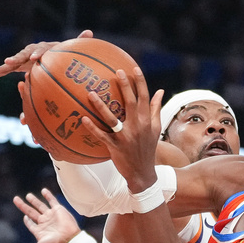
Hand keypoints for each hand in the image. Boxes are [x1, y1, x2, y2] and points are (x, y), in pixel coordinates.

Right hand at [0, 30, 93, 79]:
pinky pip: (5, 70)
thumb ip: (77, 42)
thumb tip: (90, 32)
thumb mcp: (68, 49)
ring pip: (10, 63)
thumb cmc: (59, 53)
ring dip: (1, 68)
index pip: (38, 50)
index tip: (33, 59)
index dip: (35, 54)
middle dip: (14, 59)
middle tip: (8, 63)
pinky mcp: (16, 66)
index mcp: (41, 48)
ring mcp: (21, 59)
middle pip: (20, 55)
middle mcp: (29, 52)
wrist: (47, 54)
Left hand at [14, 188, 82, 242]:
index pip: (31, 224)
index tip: (24, 217)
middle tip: (15, 199)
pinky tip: (43, 190)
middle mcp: (44, 222)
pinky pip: (52, 201)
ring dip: (33, 200)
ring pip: (40, 206)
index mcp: (40, 230)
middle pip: (31, 212)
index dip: (27, 221)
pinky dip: (48, 196)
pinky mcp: (58, 210)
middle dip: (23, 206)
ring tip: (27, 195)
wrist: (70, 240)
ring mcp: (51, 216)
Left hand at [80, 67, 163, 192]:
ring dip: (101, 106)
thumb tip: (160, 91)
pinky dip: (92, 128)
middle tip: (116, 72)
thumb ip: (156, 109)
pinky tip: (83, 118)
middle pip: (130, 103)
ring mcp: (125, 137)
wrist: (143, 173)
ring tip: (91, 93)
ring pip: (112, 118)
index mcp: (147, 121)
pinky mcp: (115, 147)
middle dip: (124, 86)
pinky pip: (102, 135)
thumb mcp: (155, 129)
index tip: (133, 68)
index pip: (145, 98)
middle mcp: (137, 127)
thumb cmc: (148, 148)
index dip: (140, 82)